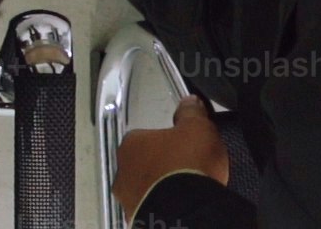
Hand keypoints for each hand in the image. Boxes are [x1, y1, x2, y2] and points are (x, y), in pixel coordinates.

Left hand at [113, 98, 232, 217]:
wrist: (186, 209)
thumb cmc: (188, 164)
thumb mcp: (197, 129)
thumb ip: (191, 113)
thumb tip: (190, 102)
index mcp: (132, 143)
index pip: (147, 138)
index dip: (167, 144)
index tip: (183, 150)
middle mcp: (123, 170)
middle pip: (143, 164)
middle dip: (161, 167)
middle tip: (186, 171)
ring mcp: (128, 196)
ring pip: (145, 187)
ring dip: (160, 188)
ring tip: (186, 191)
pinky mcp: (138, 217)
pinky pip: (151, 207)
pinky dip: (163, 206)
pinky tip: (181, 204)